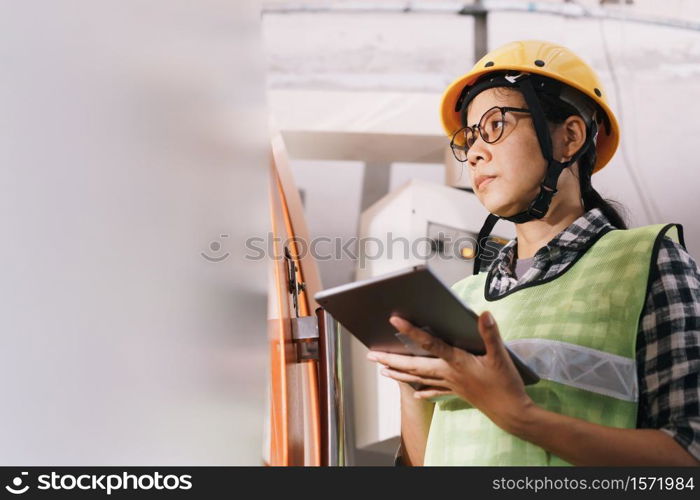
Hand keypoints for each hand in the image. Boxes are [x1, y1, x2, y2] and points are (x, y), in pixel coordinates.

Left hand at [366, 312, 535, 432]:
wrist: (512, 413)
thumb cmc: (506, 384)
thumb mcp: (500, 356)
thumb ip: (490, 334)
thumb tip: (483, 314)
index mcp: (456, 361)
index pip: (429, 343)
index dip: (411, 331)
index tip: (394, 320)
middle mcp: (448, 373)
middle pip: (414, 366)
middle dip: (391, 360)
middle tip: (371, 356)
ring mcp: (451, 384)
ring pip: (419, 378)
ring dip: (399, 374)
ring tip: (381, 370)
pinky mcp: (457, 392)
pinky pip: (434, 391)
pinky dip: (422, 391)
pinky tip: (414, 393)